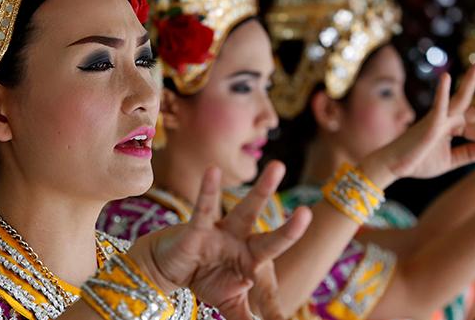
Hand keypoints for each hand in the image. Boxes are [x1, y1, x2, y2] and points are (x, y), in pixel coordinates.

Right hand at [129, 162, 311, 319]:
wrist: (167, 269)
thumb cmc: (205, 278)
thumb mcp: (230, 303)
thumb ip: (248, 318)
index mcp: (253, 262)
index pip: (270, 287)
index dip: (275, 310)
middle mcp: (242, 243)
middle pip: (269, 239)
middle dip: (289, 230)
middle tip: (307, 213)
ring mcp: (222, 233)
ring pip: (246, 211)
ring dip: (262, 191)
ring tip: (278, 168)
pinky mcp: (197, 228)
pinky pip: (204, 209)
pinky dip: (208, 191)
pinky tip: (212, 171)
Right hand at [362, 59, 474, 184]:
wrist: (394, 166)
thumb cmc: (417, 161)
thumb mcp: (449, 161)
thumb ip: (470, 154)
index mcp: (454, 128)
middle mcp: (449, 119)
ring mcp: (440, 118)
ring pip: (460, 97)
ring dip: (471, 79)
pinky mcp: (430, 122)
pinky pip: (438, 105)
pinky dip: (442, 92)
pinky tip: (446, 77)